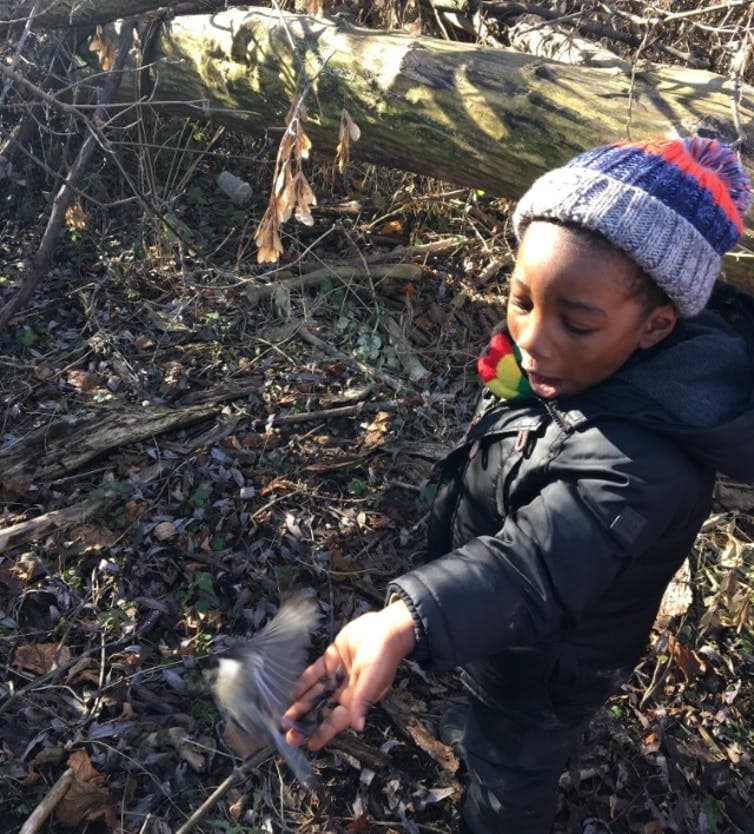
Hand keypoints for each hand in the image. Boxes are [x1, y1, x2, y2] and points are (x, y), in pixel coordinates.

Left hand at [283, 600, 415, 749]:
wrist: (385, 628)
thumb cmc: (383, 656)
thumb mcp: (372, 680)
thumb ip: (362, 702)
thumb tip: (358, 727)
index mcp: (356, 699)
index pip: (336, 720)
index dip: (323, 733)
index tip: (310, 746)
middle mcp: (346, 689)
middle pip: (323, 709)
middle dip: (307, 722)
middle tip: (289, 735)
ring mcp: (338, 674)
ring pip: (317, 693)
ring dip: (302, 705)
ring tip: (286, 718)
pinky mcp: (333, 657)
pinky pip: (316, 672)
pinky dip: (306, 682)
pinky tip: (295, 692)